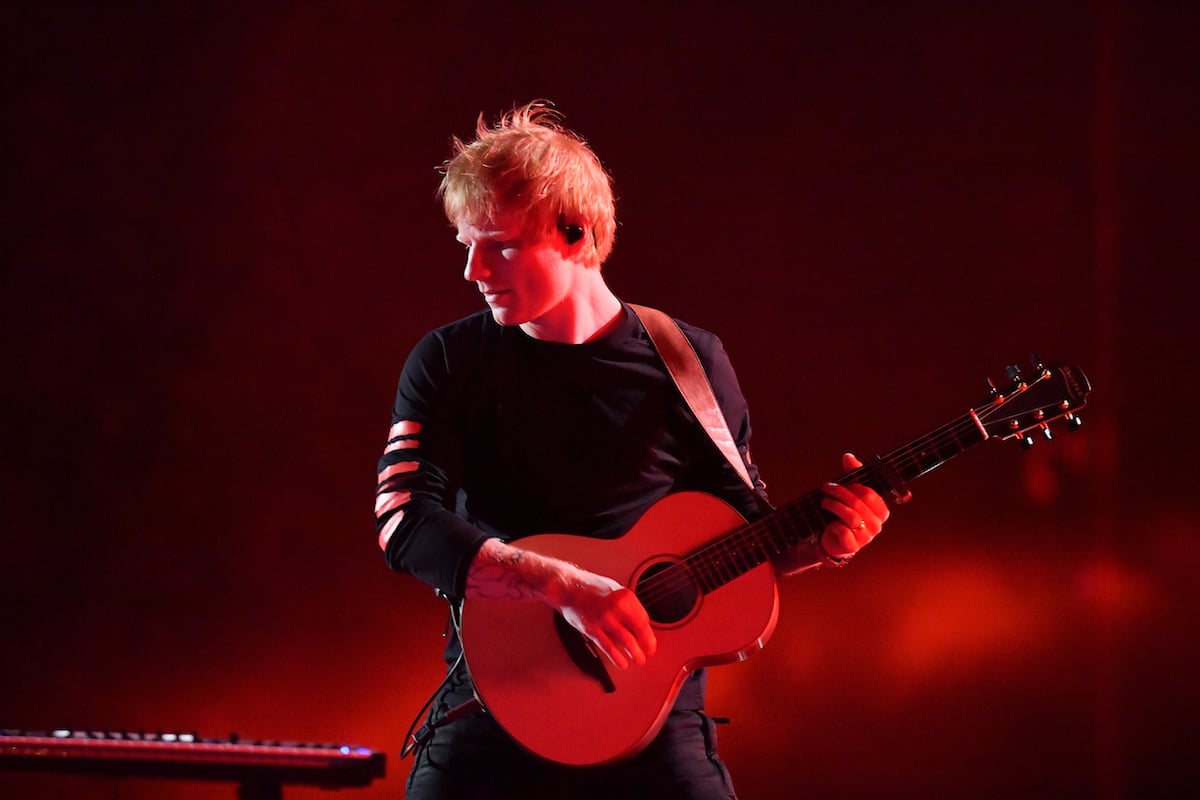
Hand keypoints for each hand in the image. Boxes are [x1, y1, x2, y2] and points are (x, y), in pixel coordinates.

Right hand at [464, 538, 656, 669]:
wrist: (567, 586)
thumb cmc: (591, 588)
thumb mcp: (614, 589)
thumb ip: (627, 605)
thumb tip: (640, 622)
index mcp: (626, 596)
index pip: (644, 619)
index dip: (647, 633)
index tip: (649, 640)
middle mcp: (617, 607)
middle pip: (639, 631)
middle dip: (647, 645)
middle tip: (648, 653)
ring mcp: (604, 618)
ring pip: (627, 642)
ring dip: (635, 654)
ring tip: (638, 660)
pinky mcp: (591, 629)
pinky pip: (609, 647)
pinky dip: (617, 658)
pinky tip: (622, 663)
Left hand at [820, 452, 889, 559]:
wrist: (833, 539)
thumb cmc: (843, 514)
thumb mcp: (849, 493)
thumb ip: (852, 474)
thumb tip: (848, 456)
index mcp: (881, 511)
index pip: (869, 493)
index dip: (852, 485)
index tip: (839, 482)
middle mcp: (877, 524)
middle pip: (859, 502)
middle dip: (840, 492)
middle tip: (826, 487)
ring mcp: (866, 537)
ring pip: (851, 516)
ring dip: (834, 505)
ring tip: (824, 502)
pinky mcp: (853, 546)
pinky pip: (844, 531)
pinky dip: (834, 525)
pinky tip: (829, 522)